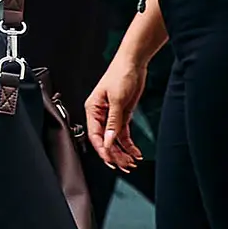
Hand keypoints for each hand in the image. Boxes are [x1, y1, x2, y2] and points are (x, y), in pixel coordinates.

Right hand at [85, 46, 147, 170]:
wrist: (134, 62)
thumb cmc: (120, 73)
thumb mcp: (117, 100)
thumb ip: (113, 122)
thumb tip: (109, 141)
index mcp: (93, 110)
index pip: (95, 135)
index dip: (103, 150)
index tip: (111, 161)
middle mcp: (101, 115)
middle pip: (105, 140)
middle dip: (114, 154)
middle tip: (124, 166)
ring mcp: (112, 116)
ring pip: (115, 140)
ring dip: (122, 152)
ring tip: (131, 162)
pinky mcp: (122, 115)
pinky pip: (123, 134)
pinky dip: (129, 144)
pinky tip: (135, 152)